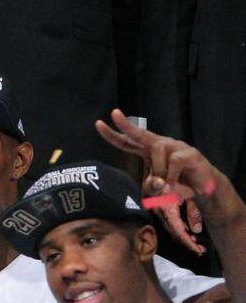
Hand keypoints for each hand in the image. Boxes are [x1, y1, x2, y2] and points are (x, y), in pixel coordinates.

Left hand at [95, 109, 219, 254]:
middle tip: (114, 114)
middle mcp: (160, 145)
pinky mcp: (189, 152)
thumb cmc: (177, 184)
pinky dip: (171, 176)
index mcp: (148, 151)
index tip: (98, 124)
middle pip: (140, 133)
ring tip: (164, 187)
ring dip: (158, 171)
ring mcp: (175, 146)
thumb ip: (151, 185)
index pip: (128, 142)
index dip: (113, 134)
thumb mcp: (159, 188)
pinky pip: (174, 162)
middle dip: (126, 124)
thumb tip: (155, 183)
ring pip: (157, 152)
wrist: (204, 187)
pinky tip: (174, 185)